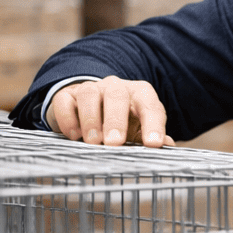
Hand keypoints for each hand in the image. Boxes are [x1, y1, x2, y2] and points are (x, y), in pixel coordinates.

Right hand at [47, 76, 172, 147]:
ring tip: (93, 142)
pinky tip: (73, 136)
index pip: (149, 105)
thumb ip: (151, 137)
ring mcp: (90, 89)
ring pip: (90, 94)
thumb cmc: (121, 123)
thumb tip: (167, 145)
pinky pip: (65, 102)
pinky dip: (68, 119)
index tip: (153, 144)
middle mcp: (115, 87)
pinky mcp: (66, 96)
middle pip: (117, 95)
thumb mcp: (138, 130)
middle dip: (117, 120)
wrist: (88, 109)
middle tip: (115, 143)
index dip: (153, 124)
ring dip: (91, 120)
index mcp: (139, 94)